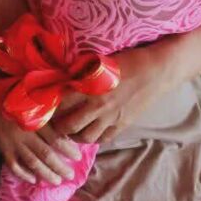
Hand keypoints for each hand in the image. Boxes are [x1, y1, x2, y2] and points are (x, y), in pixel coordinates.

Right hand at [0, 71, 81, 184]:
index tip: (78, 157)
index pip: (55, 138)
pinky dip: (23, 174)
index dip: (68, 149)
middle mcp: (24, 132)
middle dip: (60, 167)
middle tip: (71, 176)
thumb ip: (47, 110)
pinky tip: (33, 179)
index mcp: (33, 118)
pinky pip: (13, 165)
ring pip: (31, 163)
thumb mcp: (31, 97)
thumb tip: (66, 122)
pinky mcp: (1, 147)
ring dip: (45, 174)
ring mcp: (12, 142)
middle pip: (45, 154)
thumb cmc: (12, 93)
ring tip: (56, 181)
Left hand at [51, 45, 171, 143]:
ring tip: (70, 129)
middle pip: (68, 125)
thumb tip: (63, 77)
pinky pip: (103, 139)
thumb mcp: (99, 62)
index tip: (45, 106)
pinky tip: (90, 131)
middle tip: (54, 121)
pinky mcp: (122, 125)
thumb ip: (81, 73)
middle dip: (58, 126)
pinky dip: (94, 138)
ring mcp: (111, 118)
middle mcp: (97, 106)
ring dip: (74, 135)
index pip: (60, 102)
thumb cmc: (127, 61)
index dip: (50, 106)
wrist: (155, 71)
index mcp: (89, 87)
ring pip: (85, 137)